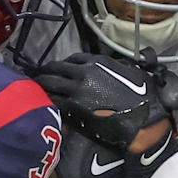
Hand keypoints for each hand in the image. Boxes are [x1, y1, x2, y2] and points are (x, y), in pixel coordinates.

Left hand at [33, 53, 169, 151]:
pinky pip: (54, 101)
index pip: (73, 58)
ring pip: (50, 84)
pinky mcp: (73, 107)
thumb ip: (118, 66)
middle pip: (56, 68)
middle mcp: (84, 72)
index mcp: (98, 62)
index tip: (59, 67)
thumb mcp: (133, 72)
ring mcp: (77, 90)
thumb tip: (116, 66)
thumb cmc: (143, 96)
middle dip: (46, 71)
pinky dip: (47, 100)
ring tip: (35, 88)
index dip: (63, 63)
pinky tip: (44, 102)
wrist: (142, 119)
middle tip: (39, 75)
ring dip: (42, 85)